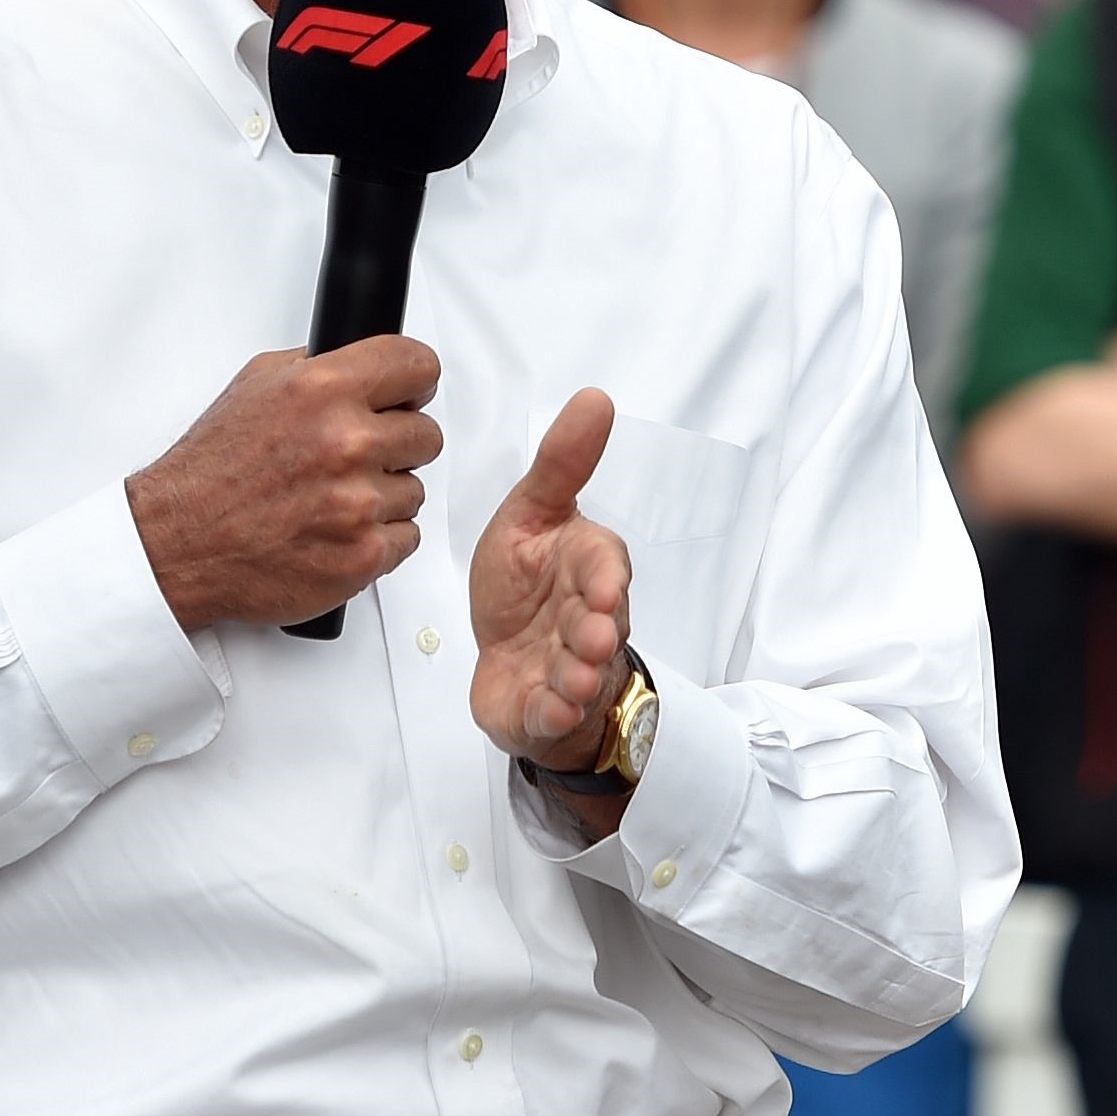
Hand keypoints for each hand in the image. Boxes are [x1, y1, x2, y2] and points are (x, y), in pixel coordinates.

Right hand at [126, 338, 443, 631]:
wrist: (178, 542)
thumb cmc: (211, 471)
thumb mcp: (255, 385)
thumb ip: (317, 367)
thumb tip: (364, 364)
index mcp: (322, 390)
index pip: (418, 365)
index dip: (413, 382)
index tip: (408, 394)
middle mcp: (345, 442)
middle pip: (427, 433)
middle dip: (396, 444)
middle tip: (357, 457)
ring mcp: (358, 502)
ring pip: (415, 489)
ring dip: (383, 495)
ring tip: (333, 498)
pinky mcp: (364, 554)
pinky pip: (407, 536)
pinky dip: (378, 537)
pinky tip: (338, 530)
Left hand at [471, 393, 635, 798]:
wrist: (510, 660)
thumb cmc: (525, 586)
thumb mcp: (532, 516)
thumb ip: (561, 466)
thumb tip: (596, 399)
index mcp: (584, 569)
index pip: (605, 566)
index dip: (606, 578)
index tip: (605, 587)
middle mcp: (586, 620)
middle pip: (601, 627)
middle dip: (596, 633)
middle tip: (590, 635)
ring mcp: (568, 668)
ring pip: (580, 674)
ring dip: (577, 677)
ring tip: (570, 678)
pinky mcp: (544, 708)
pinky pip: (552, 716)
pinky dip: (549, 715)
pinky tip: (544, 709)